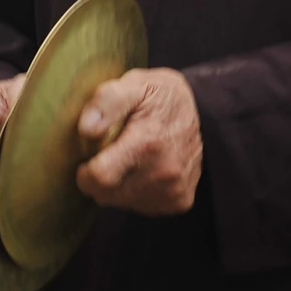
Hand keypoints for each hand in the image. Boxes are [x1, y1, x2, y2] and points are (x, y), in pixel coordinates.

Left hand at [74, 68, 201, 215]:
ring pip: (122, 203)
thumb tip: (86, 129)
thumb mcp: (133, 83)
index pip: (100, 178)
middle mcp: (164, 172)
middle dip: (100, 178)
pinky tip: (145, 170)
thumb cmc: (159, 96)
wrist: (205, 109)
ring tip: (130, 159)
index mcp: (147, 142)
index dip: (85, 173)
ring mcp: (174, 190)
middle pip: (107, 195)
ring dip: (119, 185)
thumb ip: (106, 101)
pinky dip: (137, 192)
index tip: (87, 161)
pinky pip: (142, 207)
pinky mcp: (180, 200)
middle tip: (111, 153)